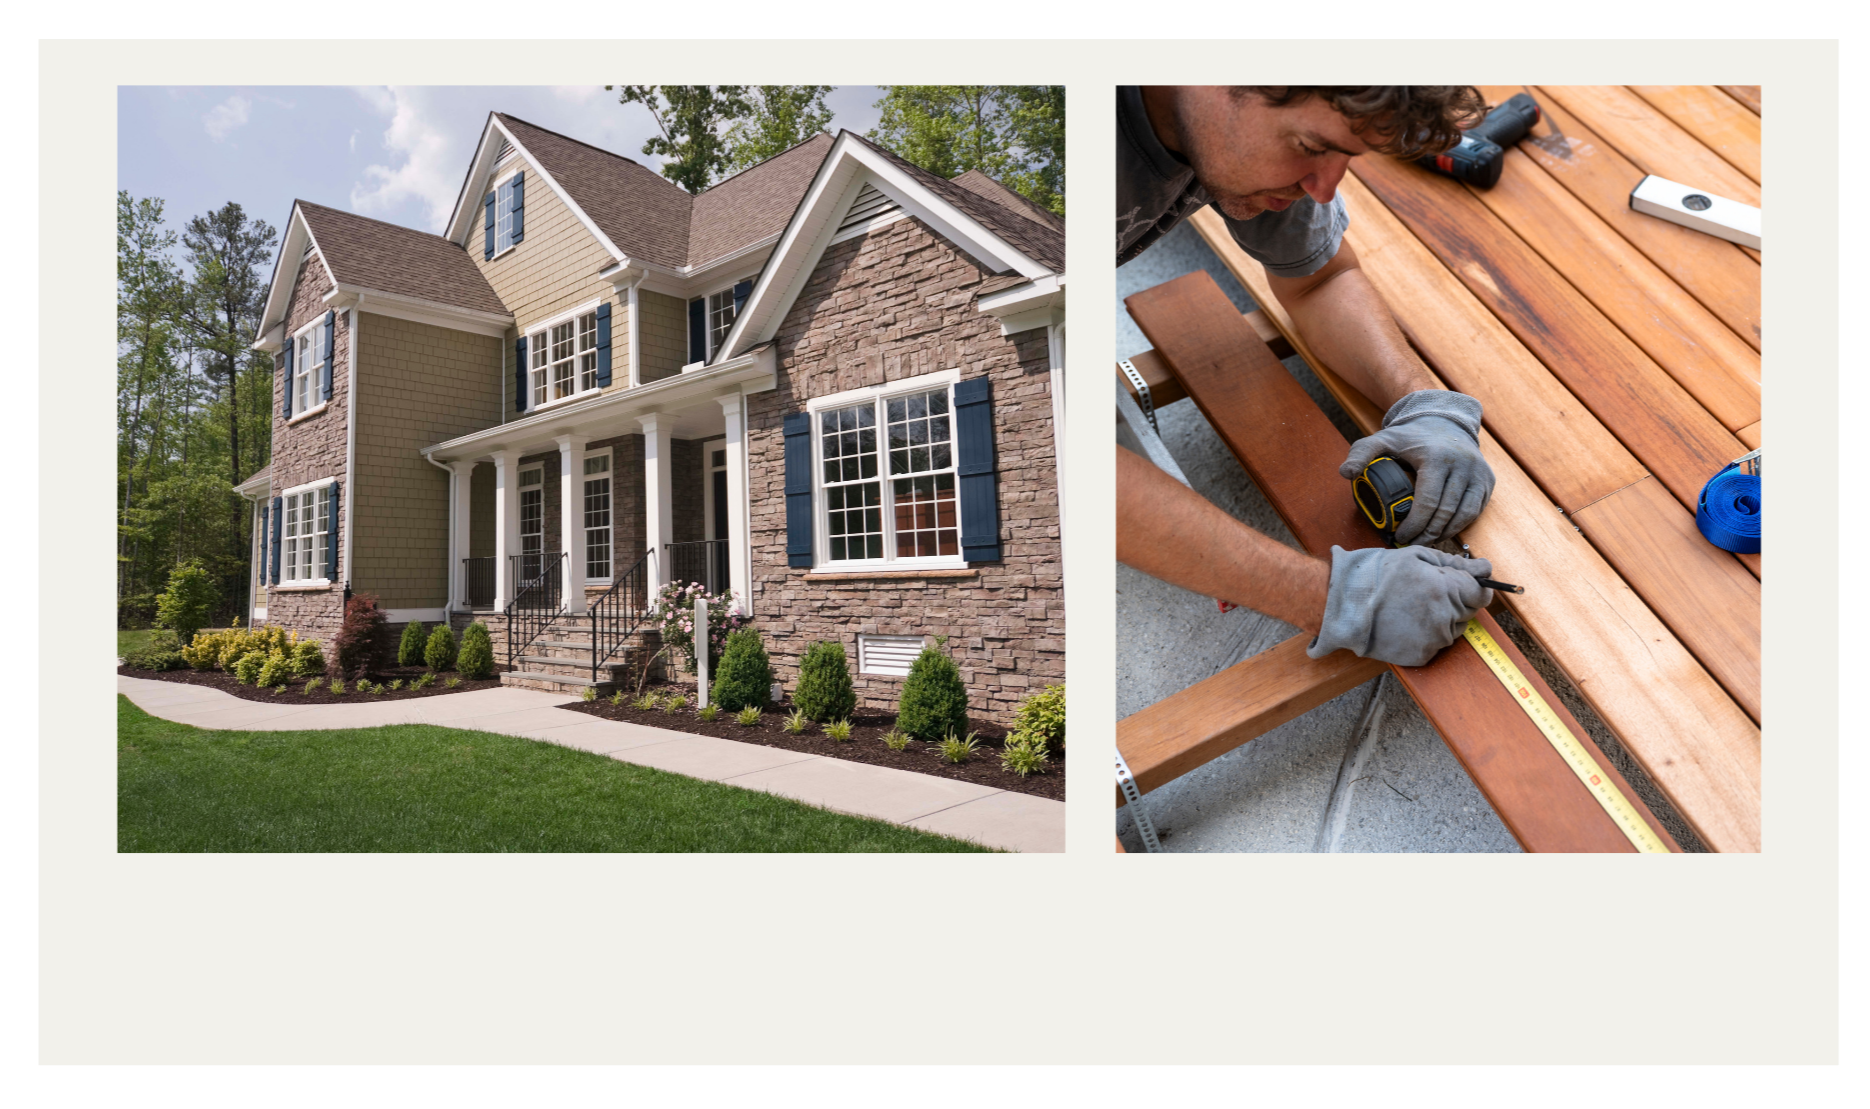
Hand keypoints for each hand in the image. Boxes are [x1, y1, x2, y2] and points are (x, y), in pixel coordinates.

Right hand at [1307, 545, 1494, 666]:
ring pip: (1454, 628)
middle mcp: (1444, 617)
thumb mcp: (1413, 557)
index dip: (1474, 585)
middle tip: (1425, 591)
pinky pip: (1436, 643)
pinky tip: (1405, 622)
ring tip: (1411, 607)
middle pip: (1470, 610)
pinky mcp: (1421, 656)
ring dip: (1442, 617)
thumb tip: (1484, 568)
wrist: (1340, 607)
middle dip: (1455, 599)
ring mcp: (1433, 640)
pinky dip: (1427, 634)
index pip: (1482, 592)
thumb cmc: (1373, 576)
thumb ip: (1453, 563)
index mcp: (1445, 589)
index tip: (1461, 581)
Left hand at [1340, 390, 1494, 545]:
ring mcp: (1478, 473)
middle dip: (1428, 534)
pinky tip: (1444, 532)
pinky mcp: (1487, 480)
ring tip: (1426, 541)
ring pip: (1464, 515)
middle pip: (1446, 512)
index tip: (1401, 536)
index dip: (1415, 524)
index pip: (1428, 501)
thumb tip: (1346, 473)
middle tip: (1412, 544)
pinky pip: (1476, 510)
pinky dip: (1460, 525)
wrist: (1444, 422)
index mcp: (1437, 458)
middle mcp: (1462, 465)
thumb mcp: (1382, 439)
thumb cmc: (1411, 436)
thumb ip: (1361, 453)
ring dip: (1445, 534)